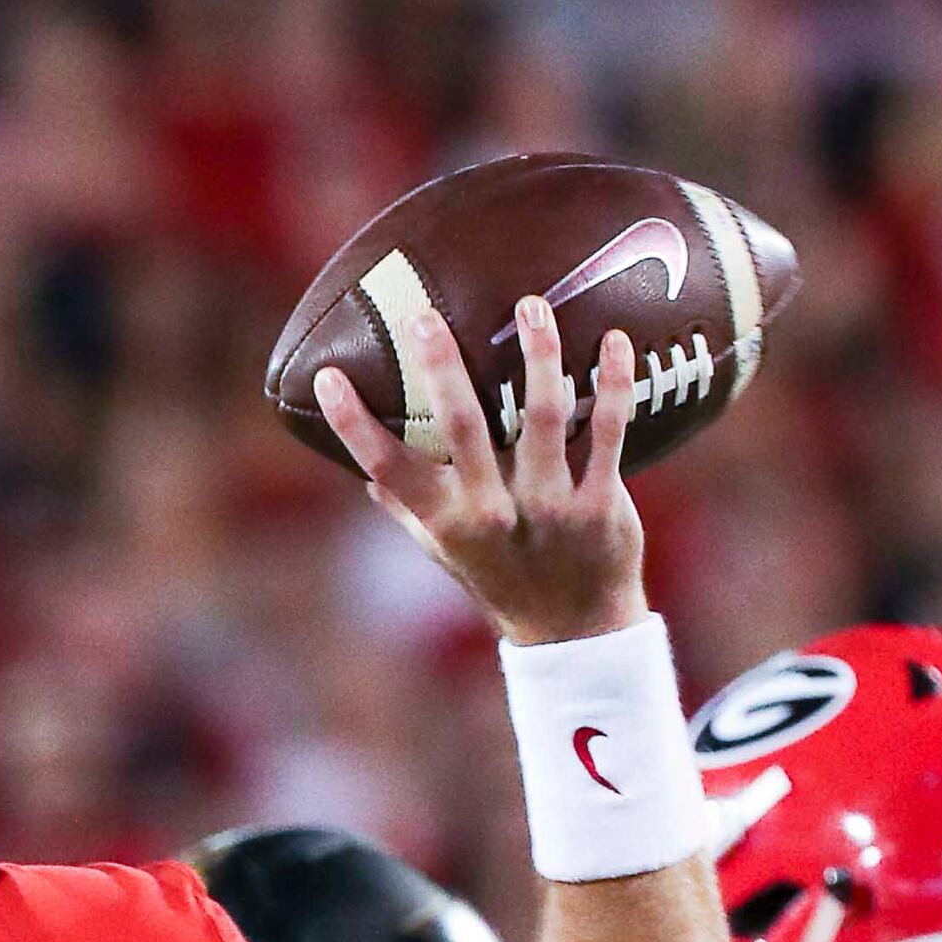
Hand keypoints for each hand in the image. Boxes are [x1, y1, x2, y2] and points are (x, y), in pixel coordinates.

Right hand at [316, 283, 645, 647]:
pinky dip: (613, 383)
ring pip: (544, 415)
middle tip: (425, 316)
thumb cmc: (503, 582)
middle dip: (442, 368)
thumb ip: (409, 511)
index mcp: (448, 521)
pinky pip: (609, 432)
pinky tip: (612, 340)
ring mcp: (549, 508)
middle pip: (462, 428)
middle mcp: (493, 512)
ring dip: (537, 355)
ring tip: (530, 306)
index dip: (354, 424)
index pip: (388, 467)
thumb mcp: (447, 554)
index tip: (329, 377)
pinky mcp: (601, 505)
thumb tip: (366, 475)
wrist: (576, 635)